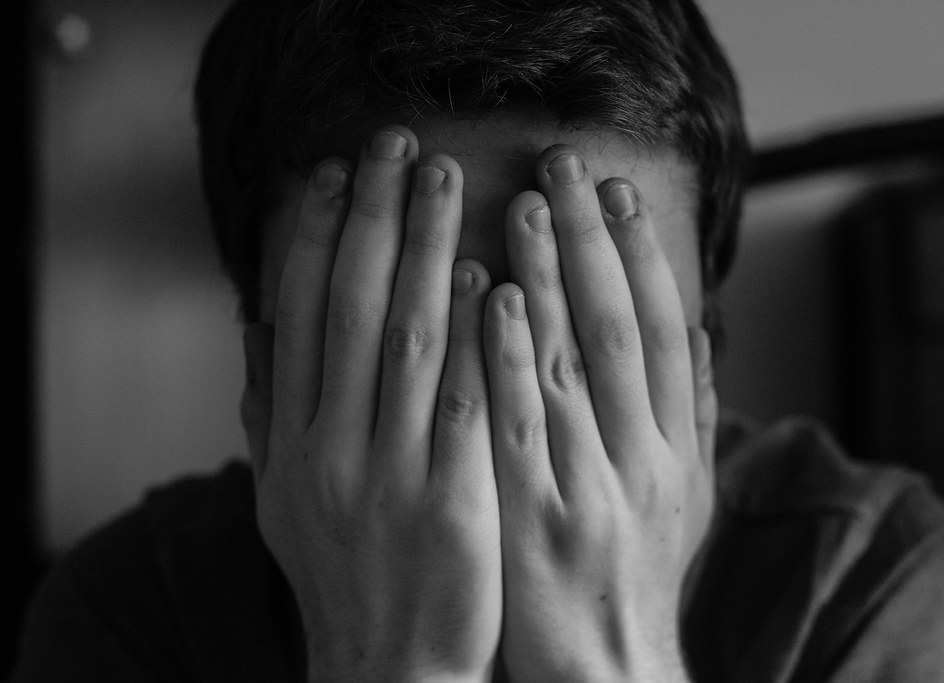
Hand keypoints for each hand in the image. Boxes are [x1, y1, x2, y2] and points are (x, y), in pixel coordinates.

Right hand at [243, 126, 500, 681]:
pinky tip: (489, 277)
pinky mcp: (452, 502)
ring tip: (445, 180)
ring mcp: (388, 475)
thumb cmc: (346, 574)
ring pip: (403, 338)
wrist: (391, 669)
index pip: (296, 315)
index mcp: (289, 442)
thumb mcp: (285, 499)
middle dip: (372, 218)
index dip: (312, 235)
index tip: (334, 172)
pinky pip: (460, 400)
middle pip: (348, 307)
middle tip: (397, 145)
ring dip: (423, 250)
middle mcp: (328, 448)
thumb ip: (268, 414)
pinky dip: (470, 335)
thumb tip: (257, 328)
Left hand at [484, 145, 716, 681]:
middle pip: (625, 330)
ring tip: (525, 204)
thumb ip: (695, 417)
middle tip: (566, 165)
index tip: (615, 191)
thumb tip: (705, 332)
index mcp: (680, 451)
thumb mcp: (685, 499)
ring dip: (551, 279)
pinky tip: (493, 298)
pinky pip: (522, 424)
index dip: (644, 257)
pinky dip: (511, 356)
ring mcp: (591, 489)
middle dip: (595, 242)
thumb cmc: (635, 574)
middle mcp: (645, 461)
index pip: (669, 333)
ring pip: (575, 365)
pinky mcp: (535, 519)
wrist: (604, 673)